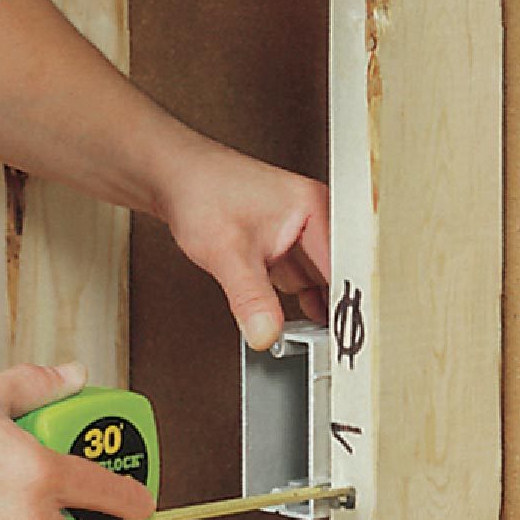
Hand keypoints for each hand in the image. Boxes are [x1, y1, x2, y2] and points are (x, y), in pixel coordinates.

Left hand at [157, 137, 332, 352]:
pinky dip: (292, 296)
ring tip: (307, 324)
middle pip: (340, 277)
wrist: (169, 176)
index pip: (350, 268)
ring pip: (320, 282)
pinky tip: (280, 304)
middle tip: (328, 343)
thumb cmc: (198, 193)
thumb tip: (267, 334)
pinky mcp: (285, 243)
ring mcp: (301, 230)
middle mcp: (317, 217)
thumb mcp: (226, 253)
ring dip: (311, 304)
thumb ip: (250, 298)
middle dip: (332, 308)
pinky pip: (300, 278)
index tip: (346, 339)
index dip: (350, 305)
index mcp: (317, 208)